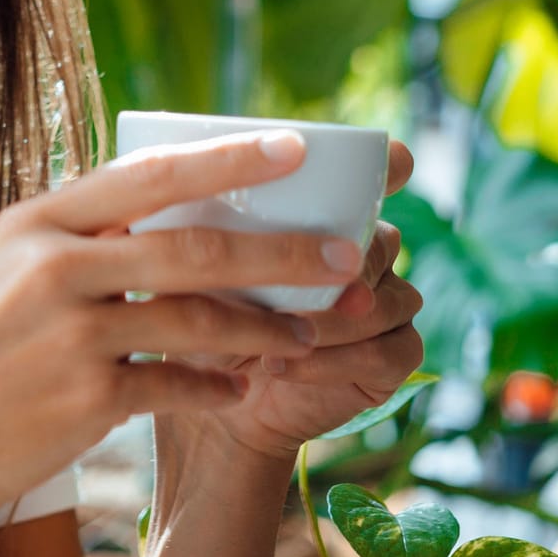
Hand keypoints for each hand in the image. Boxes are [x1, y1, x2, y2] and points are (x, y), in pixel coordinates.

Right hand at [0, 130, 362, 542]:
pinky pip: (179, 387)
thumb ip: (61, 247)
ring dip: (267, 327)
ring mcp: (70, 332)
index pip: (146, 173)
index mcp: (29, 223)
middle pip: (194, 245)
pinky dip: (216, 389)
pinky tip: (236, 394)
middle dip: (283, 249)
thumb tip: (142, 223)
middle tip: (346, 254)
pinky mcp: (87, 398)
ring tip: (309, 332)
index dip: (227, 157)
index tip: (292, 146)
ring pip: (201, 319)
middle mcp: (51, 266)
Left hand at [164, 139, 425, 462]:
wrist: (205, 394)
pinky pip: (388, 353)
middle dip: (336, 262)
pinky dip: (333, 360)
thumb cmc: (193, 310)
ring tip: (271, 335)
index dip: (389, 165)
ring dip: (328, 318)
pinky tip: (282, 365)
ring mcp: (387, 305)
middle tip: (292, 283)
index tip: (387, 162)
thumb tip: (166, 186)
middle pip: (377, 242)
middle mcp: (366, 252)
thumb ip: (193, 223)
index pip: (378, 175)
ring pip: (385, 300)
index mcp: (327, 214)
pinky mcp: (391, 359)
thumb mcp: (185, 261)